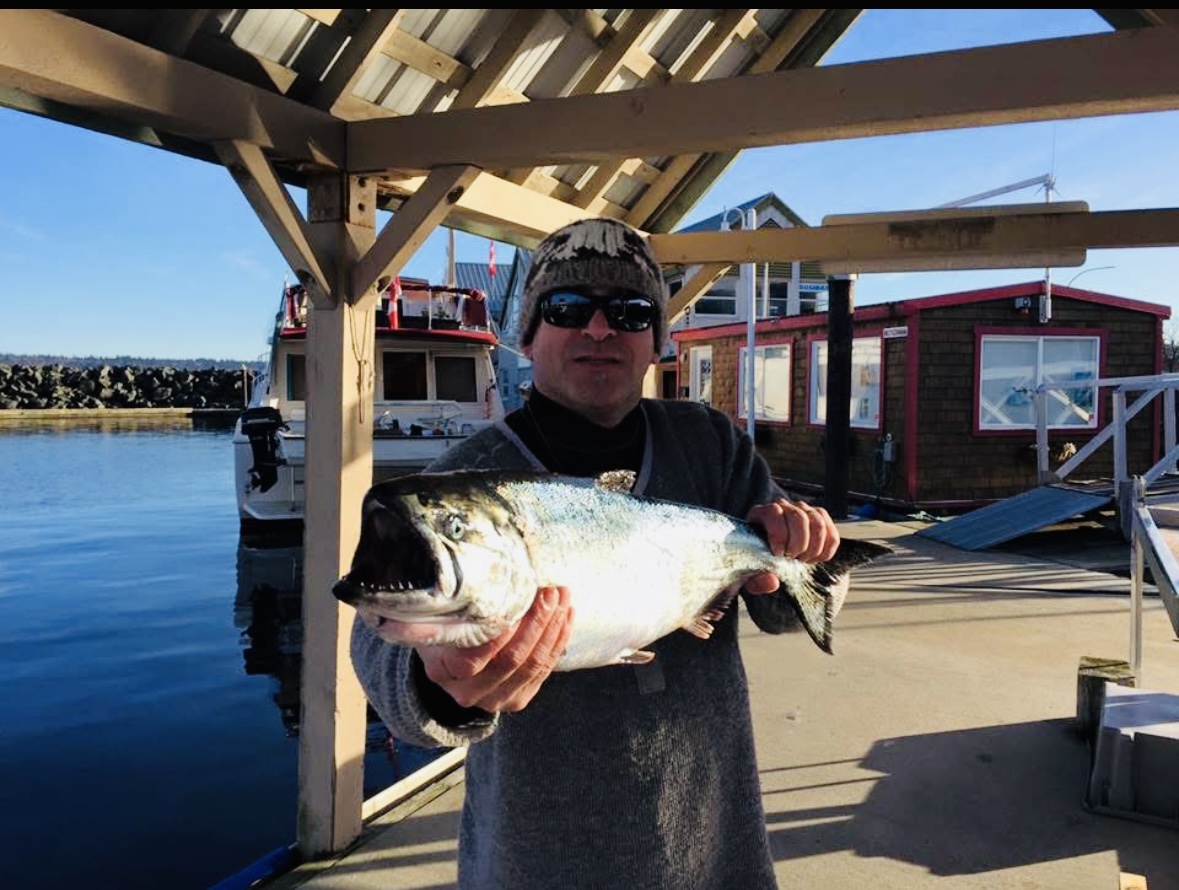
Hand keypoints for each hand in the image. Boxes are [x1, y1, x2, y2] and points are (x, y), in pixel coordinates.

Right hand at [418, 586, 572, 712]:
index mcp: (443, 674)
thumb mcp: (431, 624)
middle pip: (511, 660)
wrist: (451, 668)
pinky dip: (559, 641)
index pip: (472, 659)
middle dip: (536, 623)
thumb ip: (434, 619)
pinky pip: (545, 671)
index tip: (516, 602)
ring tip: (563, 597)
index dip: (498, 634)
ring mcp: (496, 701)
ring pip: (533, 665)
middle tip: (550, 591)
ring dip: (553, 628)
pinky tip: (567, 615)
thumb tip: (413, 610)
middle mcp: (469, 694)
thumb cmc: (443, 632)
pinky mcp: (518, 700)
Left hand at [744, 498, 839, 594]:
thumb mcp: (750, 575)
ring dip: (813, 548)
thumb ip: (756, 580)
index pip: (774, 512)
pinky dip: (826, 551)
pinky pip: (832, 534)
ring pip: (818, 524)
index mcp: (761, 513)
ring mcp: (804, 510)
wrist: (769, 558)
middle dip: (799, 544)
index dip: (779, 535)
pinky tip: (814, 559)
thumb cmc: (757, 563)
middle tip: (792, 559)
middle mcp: (783, 506)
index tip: (778, 554)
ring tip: (802, 560)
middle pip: (799, 517)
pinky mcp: (820, 519)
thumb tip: (773, 581)